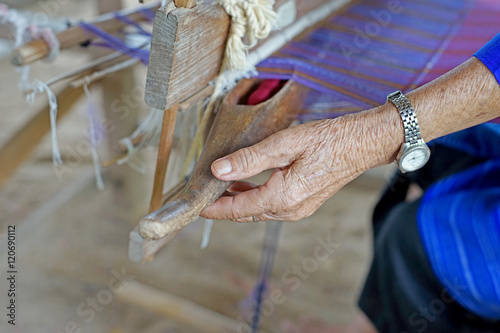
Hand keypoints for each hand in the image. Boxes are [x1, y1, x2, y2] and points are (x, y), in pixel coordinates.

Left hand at [201, 106, 400, 221]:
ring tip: (220, 187)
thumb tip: (218, 170)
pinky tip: (246, 184)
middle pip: (246, 213)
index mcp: (283, 197)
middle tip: (203, 195)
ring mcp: (299, 209)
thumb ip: (249, 159)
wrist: (362, 144)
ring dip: (238, 201)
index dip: (214, 208)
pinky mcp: (305, 203)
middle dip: (223, 206)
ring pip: (258, 210)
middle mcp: (290, 210)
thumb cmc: (328, 140)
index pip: (238, 209)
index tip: (196, 205)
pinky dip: (254, 197)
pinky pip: (271, 206)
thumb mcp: (284, 144)